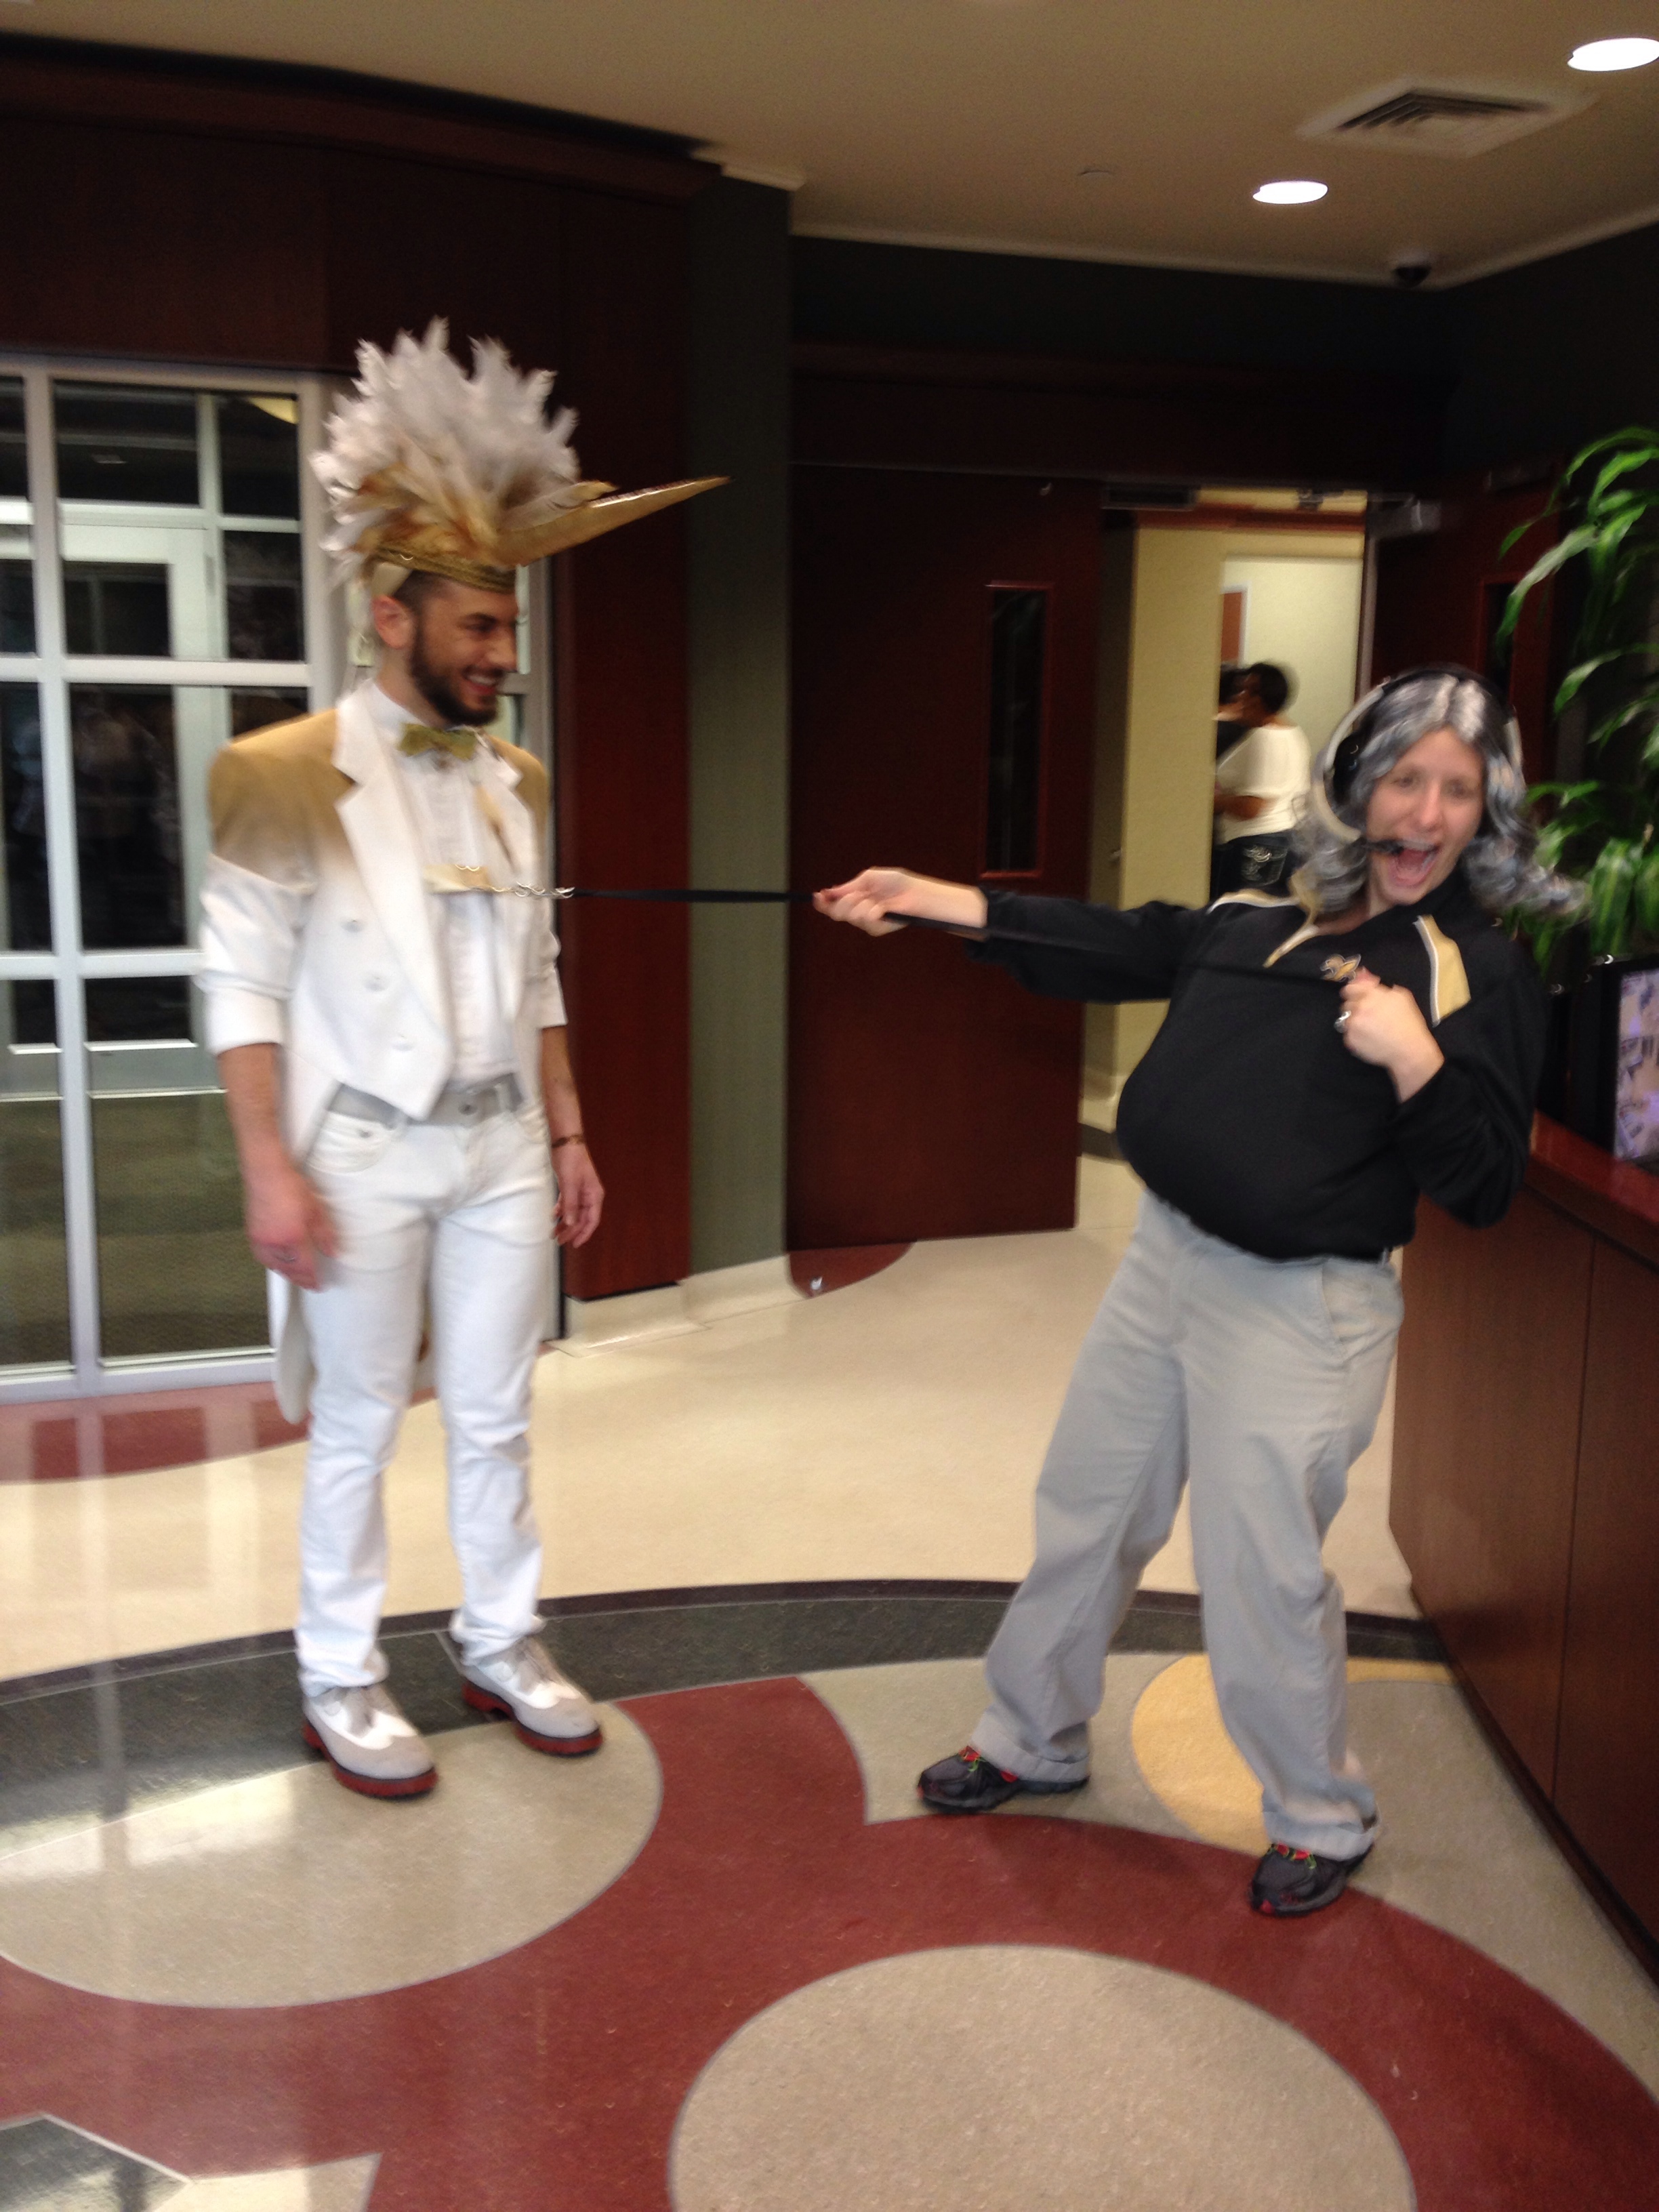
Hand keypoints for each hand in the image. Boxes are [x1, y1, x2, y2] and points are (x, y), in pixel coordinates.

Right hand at [244, 1160, 336, 1288]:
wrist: (265, 1173)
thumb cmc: (292, 1187)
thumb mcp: (315, 1210)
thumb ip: (324, 1234)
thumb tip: (332, 1252)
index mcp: (292, 1238)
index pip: (304, 1267)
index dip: (312, 1279)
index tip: (318, 1286)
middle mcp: (274, 1243)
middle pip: (288, 1269)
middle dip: (299, 1279)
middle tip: (309, 1285)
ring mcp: (260, 1240)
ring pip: (274, 1264)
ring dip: (285, 1273)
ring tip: (295, 1276)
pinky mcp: (251, 1233)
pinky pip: (262, 1256)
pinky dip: (272, 1263)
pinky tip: (277, 1262)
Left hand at [553, 1142, 603, 1247]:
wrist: (565, 1141)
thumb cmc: (571, 1160)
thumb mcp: (569, 1183)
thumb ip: (570, 1204)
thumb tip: (570, 1223)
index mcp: (594, 1195)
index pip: (592, 1220)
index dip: (584, 1234)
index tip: (574, 1245)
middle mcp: (590, 1196)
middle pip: (581, 1219)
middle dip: (571, 1230)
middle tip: (558, 1241)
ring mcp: (581, 1191)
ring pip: (574, 1212)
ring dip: (565, 1223)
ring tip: (553, 1232)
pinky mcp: (572, 1186)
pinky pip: (568, 1203)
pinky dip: (561, 1211)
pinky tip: (553, 1216)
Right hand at [814, 868, 986, 936]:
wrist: (915, 892)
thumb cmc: (896, 883)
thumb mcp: (868, 878)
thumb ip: (848, 887)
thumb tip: (829, 892)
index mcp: (855, 899)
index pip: (833, 905)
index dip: (823, 903)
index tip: (817, 896)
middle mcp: (858, 912)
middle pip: (836, 913)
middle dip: (843, 902)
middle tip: (858, 894)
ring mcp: (867, 922)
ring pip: (850, 916)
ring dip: (861, 904)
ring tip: (875, 899)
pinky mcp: (877, 929)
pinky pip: (865, 920)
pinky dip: (873, 911)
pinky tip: (883, 908)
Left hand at [1338, 969, 1442, 1101]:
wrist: (1409, 1050)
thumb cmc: (1409, 1023)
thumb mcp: (1401, 996)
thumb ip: (1377, 984)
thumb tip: (1362, 973)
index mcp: (1371, 995)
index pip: (1350, 988)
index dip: (1353, 992)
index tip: (1358, 997)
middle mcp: (1359, 1007)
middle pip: (1346, 1003)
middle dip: (1355, 1008)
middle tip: (1370, 1016)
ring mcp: (1353, 1025)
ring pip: (1346, 1019)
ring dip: (1355, 1022)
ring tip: (1372, 1028)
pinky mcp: (1350, 1040)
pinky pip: (1347, 1034)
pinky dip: (1356, 1036)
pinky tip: (1370, 1038)